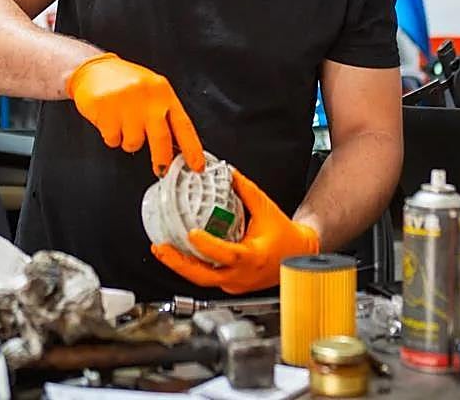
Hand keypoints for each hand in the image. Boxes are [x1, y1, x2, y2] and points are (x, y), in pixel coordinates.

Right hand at [66, 53, 203, 175]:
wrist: (94, 68)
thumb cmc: (125, 82)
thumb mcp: (152, 92)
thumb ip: (164, 115)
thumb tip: (177, 148)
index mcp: (163, 92)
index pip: (184, 125)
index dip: (192, 149)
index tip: (197, 166)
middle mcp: (147, 96)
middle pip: (161, 138)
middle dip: (161, 159)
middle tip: (160, 169)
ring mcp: (126, 102)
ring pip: (134, 143)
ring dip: (128, 141)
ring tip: (124, 125)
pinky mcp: (105, 108)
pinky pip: (113, 139)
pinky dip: (112, 137)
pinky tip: (110, 121)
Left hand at [151, 169, 319, 293]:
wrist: (298, 253)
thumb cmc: (285, 235)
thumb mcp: (265, 208)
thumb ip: (245, 190)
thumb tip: (228, 173)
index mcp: (253, 257)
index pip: (227, 254)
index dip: (208, 246)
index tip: (192, 234)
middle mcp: (242, 275)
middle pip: (205, 276)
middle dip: (179, 264)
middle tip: (161, 248)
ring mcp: (236, 283)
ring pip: (203, 280)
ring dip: (181, 266)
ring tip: (163, 250)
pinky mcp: (232, 285)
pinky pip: (209, 278)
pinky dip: (193, 267)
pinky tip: (180, 254)